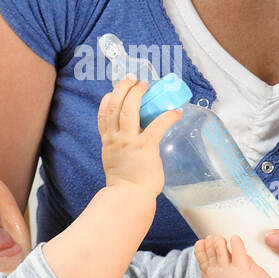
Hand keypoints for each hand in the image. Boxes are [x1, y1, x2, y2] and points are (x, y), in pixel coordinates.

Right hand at [98, 74, 181, 196]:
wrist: (128, 198)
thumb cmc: (125, 184)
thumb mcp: (115, 161)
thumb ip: (121, 148)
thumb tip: (134, 141)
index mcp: (108, 141)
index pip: (103, 113)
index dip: (109, 98)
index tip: (116, 89)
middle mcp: (115, 138)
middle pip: (114, 105)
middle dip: (123, 88)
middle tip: (133, 79)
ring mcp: (129, 142)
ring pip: (129, 109)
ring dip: (138, 94)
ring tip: (146, 85)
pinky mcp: (145, 147)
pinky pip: (157, 125)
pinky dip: (167, 116)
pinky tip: (175, 112)